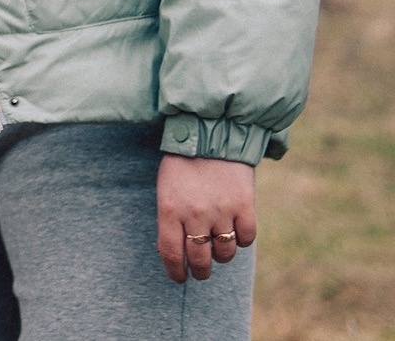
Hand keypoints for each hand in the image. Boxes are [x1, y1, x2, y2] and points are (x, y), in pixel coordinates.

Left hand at [156, 154, 255, 282]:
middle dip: (200, 271)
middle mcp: (195, 214)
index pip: (171, 253)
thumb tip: (176, 250)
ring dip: (221, 255)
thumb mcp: (166, 189)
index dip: (175, 271)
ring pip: (224, 252)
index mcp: (170, 209)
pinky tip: (235, 231)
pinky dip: (241, 239)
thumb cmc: (182, 163)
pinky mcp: (245, 206)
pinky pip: (246, 238)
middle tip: (201, 272)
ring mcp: (222, 211)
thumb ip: (171, 218)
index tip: (179, 278)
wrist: (211, 134)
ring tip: (218, 249)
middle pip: (199, 259)